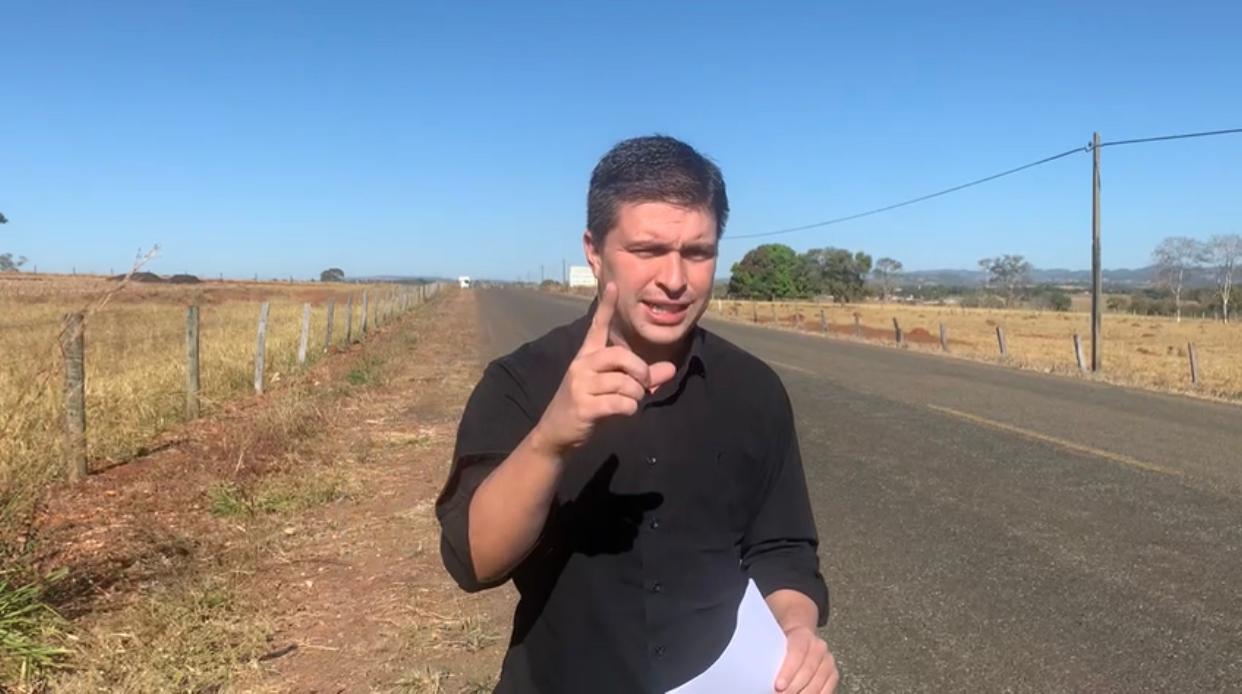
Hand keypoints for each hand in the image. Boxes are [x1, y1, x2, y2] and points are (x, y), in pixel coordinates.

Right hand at [532, 283, 675, 455]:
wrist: (557, 433)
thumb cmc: (588, 405)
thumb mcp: (614, 389)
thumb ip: (642, 378)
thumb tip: (670, 369)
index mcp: (587, 356)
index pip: (597, 327)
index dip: (606, 307)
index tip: (613, 285)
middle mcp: (582, 365)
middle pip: (620, 356)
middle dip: (640, 372)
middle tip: (644, 385)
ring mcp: (580, 385)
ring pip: (624, 382)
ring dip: (636, 396)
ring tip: (631, 403)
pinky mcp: (583, 405)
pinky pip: (619, 403)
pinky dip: (630, 409)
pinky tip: (625, 412)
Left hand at [774, 626, 837, 692]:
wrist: (801, 639)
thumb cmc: (784, 644)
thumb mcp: (776, 642)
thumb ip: (772, 654)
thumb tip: (759, 671)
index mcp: (803, 636)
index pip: (797, 653)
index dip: (788, 671)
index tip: (778, 686)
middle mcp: (819, 647)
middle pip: (808, 670)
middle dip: (793, 687)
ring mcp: (828, 661)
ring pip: (818, 682)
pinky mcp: (833, 674)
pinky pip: (827, 690)